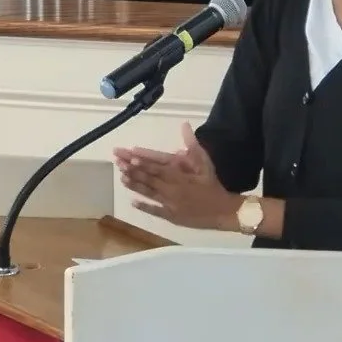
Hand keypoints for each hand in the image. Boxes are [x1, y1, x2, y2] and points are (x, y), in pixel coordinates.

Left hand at [113, 122, 239, 230]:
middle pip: (148, 178)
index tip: (129, 155)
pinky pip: (155, 210)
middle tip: (118, 164)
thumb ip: (193, 145)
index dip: (142, 161)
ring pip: (149, 192)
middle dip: (132, 170)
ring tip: (121, 178)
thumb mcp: (205, 162)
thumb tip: (184, 125)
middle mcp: (171, 188)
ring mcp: (170, 203)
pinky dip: (144, 206)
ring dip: (135, 185)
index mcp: (178, 175)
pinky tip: (133, 202)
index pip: (157, 166)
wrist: (223, 211)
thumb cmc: (212, 184)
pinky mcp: (171, 216)